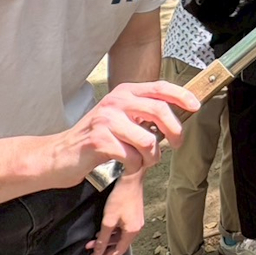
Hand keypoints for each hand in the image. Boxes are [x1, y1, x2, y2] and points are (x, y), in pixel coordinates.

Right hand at [53, 80, 197, 185]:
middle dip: (175, 131)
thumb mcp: (119, 118)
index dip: (181, 95)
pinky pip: (133, 157)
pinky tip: (125, 165)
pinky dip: (134, 167)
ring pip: (148, 140)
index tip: (196, 106)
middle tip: (176, 144)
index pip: (159, 87)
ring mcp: (106, 120)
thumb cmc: (95, 139)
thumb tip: (175, 120)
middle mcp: (115, 101)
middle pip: (160, 111)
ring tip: (142, 161)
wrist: (59, 155)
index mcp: (123, 93)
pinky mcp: (99, 141)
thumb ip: (143, 114)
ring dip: (151, 157)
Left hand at [87, 172, 143, 254]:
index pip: (118, 251)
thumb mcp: (108, 220)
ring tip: (92, 240)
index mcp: (132, 232)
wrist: (131, 178)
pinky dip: (112, 232)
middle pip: (119, 244)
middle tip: (90, 252)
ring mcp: (136, 221)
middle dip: (104, 249)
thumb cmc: (120, 198)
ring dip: (106, 240)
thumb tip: (98, 252)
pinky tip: (102, 230)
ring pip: (120, 236)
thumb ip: (103, 237)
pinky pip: (122, 229)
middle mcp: (137, 228)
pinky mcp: (134, 215)